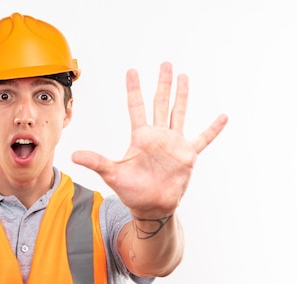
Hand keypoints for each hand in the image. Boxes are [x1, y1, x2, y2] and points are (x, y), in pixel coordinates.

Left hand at [72, 62, 226, 217]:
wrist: (152, 207)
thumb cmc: (132, 192)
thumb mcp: (112, 174)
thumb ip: (96, 162)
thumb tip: (73, 156)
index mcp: (140, 137)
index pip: (136, 107)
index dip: (134, 89)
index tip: (132, 71)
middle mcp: (158, 136)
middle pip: (160, 103)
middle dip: (162, 84)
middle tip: (165, 64)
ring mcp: (174, 144)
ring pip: (179, 113)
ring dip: (182, 96)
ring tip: (184, 77)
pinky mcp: (188, 155)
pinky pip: (203, 139)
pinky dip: (213, 129)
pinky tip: (223, 116)